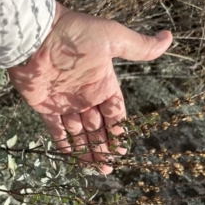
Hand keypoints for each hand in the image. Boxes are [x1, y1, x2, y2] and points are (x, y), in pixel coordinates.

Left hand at [8, 3, 172, 173]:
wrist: (35, 35)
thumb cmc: (75, 35)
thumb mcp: (112, 38)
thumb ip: (138, 47)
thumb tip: (169, 38)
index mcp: (102, 83)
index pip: (115, 112)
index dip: (119, 130)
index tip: (122, 148)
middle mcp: (84, 95)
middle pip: (97, 127)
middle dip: (104, 147)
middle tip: (109, 168)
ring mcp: (64, 102)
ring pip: (78, 133)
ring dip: (87, 150)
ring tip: (95, 169)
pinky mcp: (44, 107)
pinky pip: (55, 130)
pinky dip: (63, 143)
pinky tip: (71, 157)